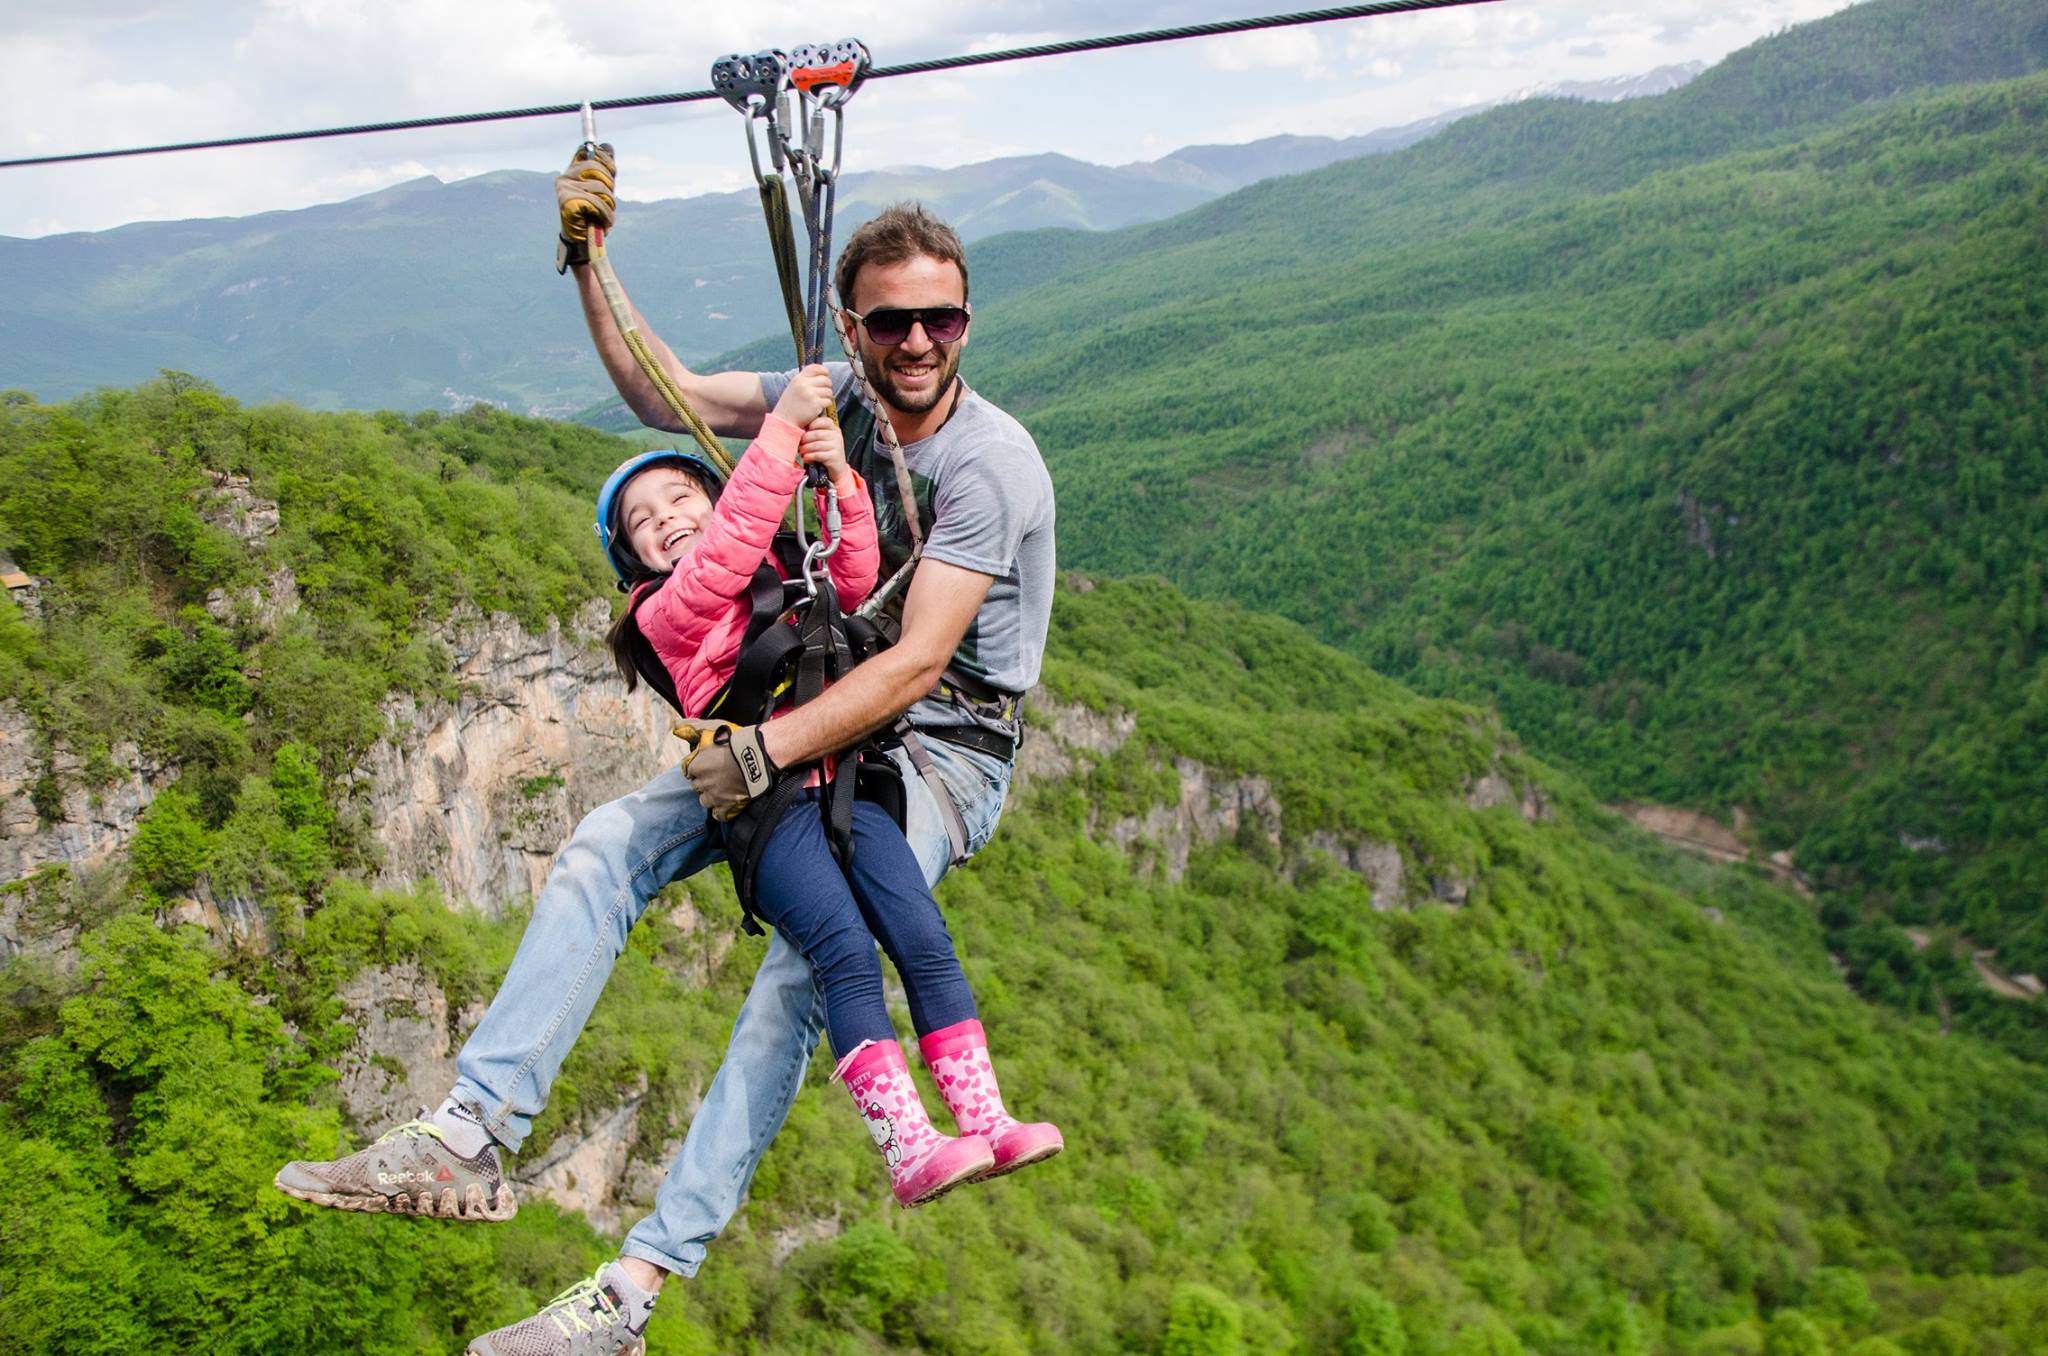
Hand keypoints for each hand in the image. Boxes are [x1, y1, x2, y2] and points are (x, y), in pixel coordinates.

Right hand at [554, 143, 615, 269]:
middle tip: (608, 203)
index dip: (604, 159)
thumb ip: (603, 171)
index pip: (587, 151)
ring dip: (609, 205)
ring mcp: (564, 189)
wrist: (582, 242)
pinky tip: (603, 222)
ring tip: (605, 216)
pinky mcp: (567, 201)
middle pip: (596, 167)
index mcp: (571, 172)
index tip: (612, 172)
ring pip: (599, 187)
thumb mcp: (601, 190)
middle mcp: (564, 177)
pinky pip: (595, 202)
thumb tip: (608, 146)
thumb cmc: (593, 216)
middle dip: (609, 186)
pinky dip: (605, 214)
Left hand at [677, 720, 776, 819]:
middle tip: (719, 775)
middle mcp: (702, 782)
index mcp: (696, 765)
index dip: (699, 769)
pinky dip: (722, 810)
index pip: (690, 771)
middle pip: (697, 786)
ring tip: (724, 789)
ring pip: (705, 800)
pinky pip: (718, 814)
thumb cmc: (737, 740)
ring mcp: (714, 796)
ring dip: (712, 796)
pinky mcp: (727, 806)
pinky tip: (728, 802)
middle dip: (705, 781)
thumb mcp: (713, 727)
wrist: (760, 755)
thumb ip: (693, 728)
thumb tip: (676, 727)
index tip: (709, 766)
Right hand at [771, 364, 833, 429]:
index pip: (815, 368)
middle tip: (823, 393)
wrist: (784, 422)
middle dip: (827, 386)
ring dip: (826, 397)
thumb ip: (804, 381)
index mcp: (798, 379)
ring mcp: (810, 394)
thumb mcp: (793, 389)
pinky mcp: (816, 404)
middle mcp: (804, 384)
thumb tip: (821, 374)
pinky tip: (818, 409)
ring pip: (828, 391)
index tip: (826, 374)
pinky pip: (828, 401)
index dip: (823, 370)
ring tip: (819, 402)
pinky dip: (825, 405)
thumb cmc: (790, 406)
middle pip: (825, 380)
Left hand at [800, 416, 849, 486]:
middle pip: (817, 434)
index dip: (812, 425)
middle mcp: (837, 436)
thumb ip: (815, 432)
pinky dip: (809, 456)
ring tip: (801, 452)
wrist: (837, 469)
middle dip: (805, 439)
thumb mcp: (823, 440)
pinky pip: (818, 455)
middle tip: (799, 444)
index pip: (823, 421)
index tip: (805, 431)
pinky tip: (806, 458)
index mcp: (834, 429)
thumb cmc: (826, 452)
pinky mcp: (835, 457)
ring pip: (816, 444)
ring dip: (806, 449)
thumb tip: (799, 428)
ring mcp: (837, 446)